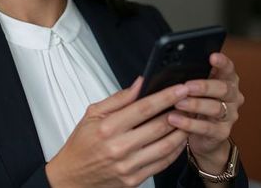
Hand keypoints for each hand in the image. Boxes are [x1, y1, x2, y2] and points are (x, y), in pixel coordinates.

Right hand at [45, 77, 190, 187]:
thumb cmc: (81, 146)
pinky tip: (177, 139)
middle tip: (189, 100)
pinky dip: (175, 150)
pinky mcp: (134, 180)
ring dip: (181, 130)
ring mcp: (128, 166)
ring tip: (187, 118)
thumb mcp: (93, 114)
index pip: (144, 107)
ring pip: (166, 145)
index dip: (166, 96)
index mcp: (108, 128)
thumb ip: (119, 98)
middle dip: (179, 110)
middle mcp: (119, 147)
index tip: (180, 87)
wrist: (71, 178)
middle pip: (159, 126)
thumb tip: (140, 83)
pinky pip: (162, 163)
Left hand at [168, 53, 243, 171]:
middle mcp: (232, 97)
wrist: (202, 136)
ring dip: (195, 104)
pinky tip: (175, 119)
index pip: (228, 68)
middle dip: (204, 86)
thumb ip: (189, 78)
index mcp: (227, 81)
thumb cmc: (194, 106)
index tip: (212, 57)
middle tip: (186, 86)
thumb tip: (167, 69)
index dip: (222, 62)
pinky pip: (206, 127)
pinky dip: (189, 123)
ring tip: (177, 103)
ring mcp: (230, 116)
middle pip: (223, 88)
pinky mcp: (222, 133)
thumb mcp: (193, 90)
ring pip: (215, 108)